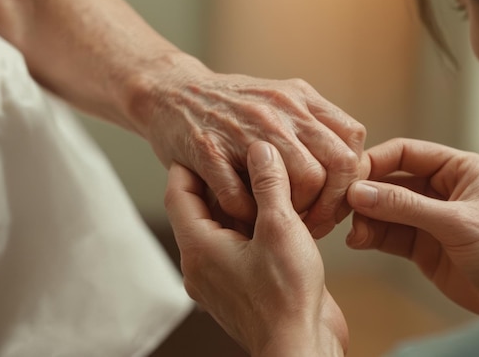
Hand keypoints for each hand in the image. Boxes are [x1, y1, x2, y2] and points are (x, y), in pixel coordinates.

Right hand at [144, 60, 365, 236]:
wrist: (171, 93)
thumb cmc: (231, 107)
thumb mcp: (279, 100)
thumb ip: (313, 126)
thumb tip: (349, 167)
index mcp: (300, 98)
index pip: (352, 141)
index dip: (352, 179)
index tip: (337, 200)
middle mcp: (280, 110)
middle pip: (337, 165)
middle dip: (332, 205)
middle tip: (314, 223)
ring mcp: (245, 129)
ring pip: (301, 181)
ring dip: (296, 213)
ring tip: (281, 222)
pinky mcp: (209, 149)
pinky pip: (242, 195)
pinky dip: (248, 213)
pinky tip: (245, 214)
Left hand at [165, 141, 347, 356]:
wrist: (301, 347)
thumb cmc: (286, 297)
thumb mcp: (279, 228)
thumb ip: (269, 184)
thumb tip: (261, 150)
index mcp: (199, 247)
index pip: (178, 193)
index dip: (187, 164)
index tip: (202, 142)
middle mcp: (203, 263)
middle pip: (200, 209)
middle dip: (219, 180)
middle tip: (238, 154)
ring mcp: (222, 276)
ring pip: (222, 227)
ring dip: (239, 203)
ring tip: (262, 179)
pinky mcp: (243, 285)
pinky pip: (239, 245)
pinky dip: (251, 226)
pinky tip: (277, 214)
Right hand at [346, 138, 478, 314]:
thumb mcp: (456, 223)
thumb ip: (406, 206)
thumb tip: (360, 192)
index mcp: (457, 169)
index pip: (406, 153)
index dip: (375, 162)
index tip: (350, 177)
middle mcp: (440, 188)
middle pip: (390, 180)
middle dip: (366, 193)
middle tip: (342, 207)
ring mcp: (428, 217)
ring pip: (384, 209)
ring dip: (365, 218)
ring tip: (354, 233)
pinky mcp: (421, 244)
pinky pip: (387, 233)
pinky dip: (370, 236)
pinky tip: (359, 241)